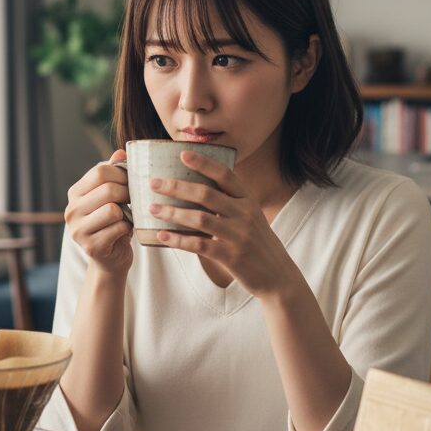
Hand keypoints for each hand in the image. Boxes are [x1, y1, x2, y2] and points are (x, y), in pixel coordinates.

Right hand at [65, 150, 132, 275]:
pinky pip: (118, 229)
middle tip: (133, 201)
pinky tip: (124, 233)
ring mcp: (78, 230)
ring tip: (126, 218)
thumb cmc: (113, 223)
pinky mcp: (90, 247)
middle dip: (127, 194)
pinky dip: (127, 230)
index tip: (131, 183)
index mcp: (75, 193)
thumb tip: (121, 152)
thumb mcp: (112, 197)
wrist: (110, 260)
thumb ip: (114, 174)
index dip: (122, 174)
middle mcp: (71, 210)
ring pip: (113, 210)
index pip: (100, 171)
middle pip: (108, 189)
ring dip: (127, 214)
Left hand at [147, 150, 296, 297]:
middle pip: (206, 194)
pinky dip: (178, 240)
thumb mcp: (251, 218)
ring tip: (152, 209)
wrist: (278, 276)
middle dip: (177, 187)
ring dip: (172, 213)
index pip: (225, 175)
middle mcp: (245, 215)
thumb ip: (231, 204)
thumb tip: (197, 190)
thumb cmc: (258, 244)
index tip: (182, 153)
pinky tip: (162, 236)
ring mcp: (238, 236)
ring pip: (199, 219)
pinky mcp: (231, 257)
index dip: (204, 163)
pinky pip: (199, 245)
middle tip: (154, 183)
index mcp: (248, 201)